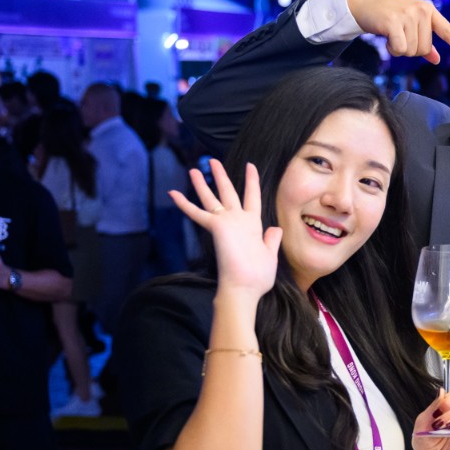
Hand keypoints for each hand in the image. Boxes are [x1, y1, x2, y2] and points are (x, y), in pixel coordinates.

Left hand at [171, 160, 281, 298]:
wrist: (244, 287)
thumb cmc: (257, 276)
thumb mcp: (270, 256)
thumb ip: (271, 240)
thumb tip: (276, 228)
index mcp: (254, 225)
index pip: (253, 197)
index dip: (251, 181)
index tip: (250, 166)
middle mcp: (240, 219)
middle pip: (229, 191)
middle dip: (221, 176)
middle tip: (214, 162)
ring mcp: (227, 222)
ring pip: (212, 197)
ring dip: (203, 182)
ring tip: (195, 169)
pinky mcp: (216, 228)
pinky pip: (196, 213)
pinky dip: (184, 203)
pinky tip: (173, 193)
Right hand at [344, 0, 449, 63]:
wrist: (362, 3)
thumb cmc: (387, 14)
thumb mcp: (408, 23)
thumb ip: (424, 40)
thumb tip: (436, 59)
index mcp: (427, 10)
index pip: (445, 29)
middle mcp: (420, 10)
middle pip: (424, 49)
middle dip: (410, 48)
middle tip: (398, 35)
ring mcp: (408, 15)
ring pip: (412, 51)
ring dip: (399, 49)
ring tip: (391, 33)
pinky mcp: (394, 22)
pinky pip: (400, 49)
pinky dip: (393, 49)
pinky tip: (387, 37)